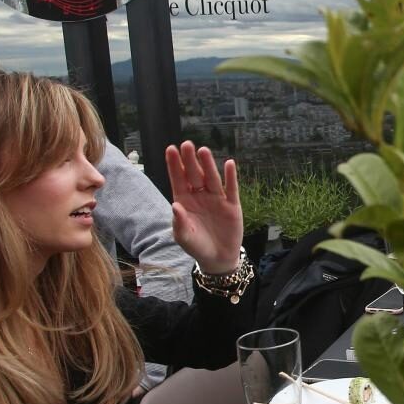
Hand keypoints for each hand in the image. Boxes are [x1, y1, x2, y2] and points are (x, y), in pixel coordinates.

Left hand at [165, 142, 241, 272]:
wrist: (217, 258)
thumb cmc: (197, 246)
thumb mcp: (184, 238)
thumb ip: (180, 223)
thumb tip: (175, 206)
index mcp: (185, 201)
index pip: (179, 180)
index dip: (175, 165)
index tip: (171, 149)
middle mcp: (200, 196)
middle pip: (195, 175)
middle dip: (190, 160)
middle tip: (187, 144)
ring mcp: (216, 199)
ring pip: (211, 178)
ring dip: (208, 164)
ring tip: (203, 150)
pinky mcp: (232, 205)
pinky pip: (231, 189)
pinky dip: (231, 177)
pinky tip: (230, 164)